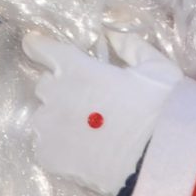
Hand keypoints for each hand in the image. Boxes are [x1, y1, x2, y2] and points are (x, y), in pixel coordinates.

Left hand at [24, 32, 185, 195]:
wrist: (157, 161)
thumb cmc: (160, 109)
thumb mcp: (155, 68)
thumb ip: (130, 46)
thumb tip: (112, 34)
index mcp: (77, 69)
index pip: (43, 49)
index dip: (38, 46)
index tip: (34, 44)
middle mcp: (55, 95)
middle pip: (45, 85)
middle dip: (60, 88)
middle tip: (85, 100)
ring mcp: (49, 127)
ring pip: (44, 117)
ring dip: (58, 119)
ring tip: (83, 131)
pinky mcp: (49, 156)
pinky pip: (45, 146)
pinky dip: (58, 146)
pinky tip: (80, 150)